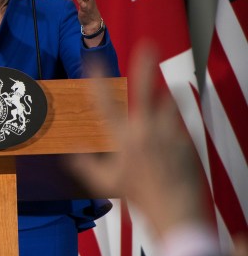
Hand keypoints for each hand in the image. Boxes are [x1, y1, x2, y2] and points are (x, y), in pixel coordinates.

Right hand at [69, 47, 206, 239]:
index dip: (96, 80)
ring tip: (162, 88)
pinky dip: (174, 119)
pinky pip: (179, 121)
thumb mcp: (103, 183)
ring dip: (164, 96)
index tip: (92, 61)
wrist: (173, 209)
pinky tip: (171, 123)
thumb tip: (70, 151)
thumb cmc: (136, 197)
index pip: (104, 104)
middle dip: (145, 66)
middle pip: (146, 90)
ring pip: (168, 104)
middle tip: (147, 45)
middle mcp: (146, 131)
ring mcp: (169, 133)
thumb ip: (85, 164)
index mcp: (123, 139)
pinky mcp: (186, 139)